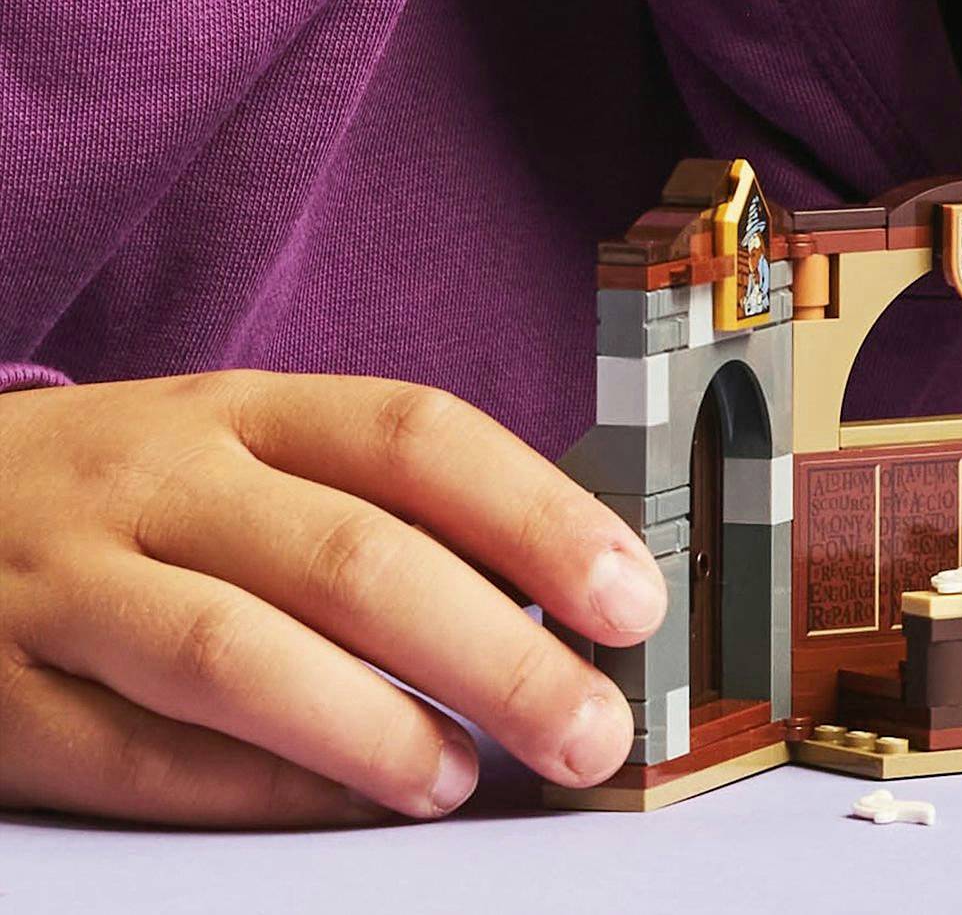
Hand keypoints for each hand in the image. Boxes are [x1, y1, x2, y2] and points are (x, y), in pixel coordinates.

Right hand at [0, 371, 669, 826]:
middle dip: (493, 652)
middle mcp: (161, 480)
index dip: (539, 514)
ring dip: (375, 730)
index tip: (631, 597)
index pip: (420, 438)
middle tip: (588, 728)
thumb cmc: (119, 498)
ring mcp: (68, 583)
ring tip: (463, 783)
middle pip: (354, 556)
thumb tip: (546, 602)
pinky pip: (134, 756)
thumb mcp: (234, 458)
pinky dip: (249, 791)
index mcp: (245, 409)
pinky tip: (333, 813)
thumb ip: (365, 509)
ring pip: (240, 653)